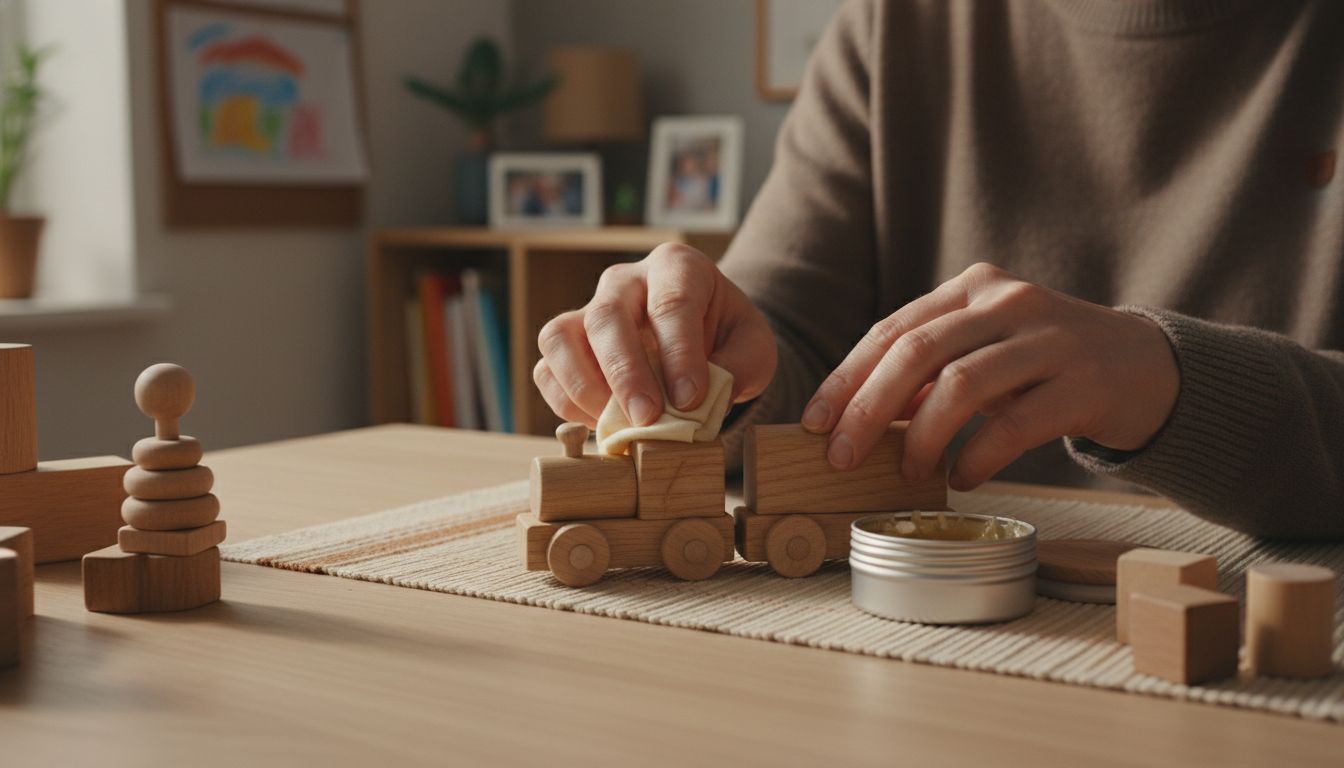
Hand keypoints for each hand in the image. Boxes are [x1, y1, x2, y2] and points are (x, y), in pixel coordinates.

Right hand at [534, 243, 776, 427]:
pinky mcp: (566, 345)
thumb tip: (706, 400)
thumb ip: (741, 367)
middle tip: (648, 419)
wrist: (702, 339)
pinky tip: (602, 424)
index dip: (678, 354)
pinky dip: (567, 403)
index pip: (671, 302)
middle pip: (607, 316)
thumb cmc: (726, 338)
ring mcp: (587, 310)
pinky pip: (546, 370)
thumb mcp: (754, 347)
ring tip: (620, 425)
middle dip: (626, 373)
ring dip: (586, 388)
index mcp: (676, 267)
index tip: (691, 400)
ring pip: (561, 338)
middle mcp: (624, 281)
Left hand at [801, 263, 1179, 489]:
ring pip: (961, 385)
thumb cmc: (1045, 364)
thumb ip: (930, 371)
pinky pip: (1014, 425)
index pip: (893, 329)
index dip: (848, 378)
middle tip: (842, 458)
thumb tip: (859, 419)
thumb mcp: (985, 350)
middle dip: (869, 409)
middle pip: (917, 352)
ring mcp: (1050, 338)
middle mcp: (1008, 301)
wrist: (1146, 366)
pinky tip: (963, 478)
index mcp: (973, 287)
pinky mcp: (1084, 382)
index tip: (815, 423)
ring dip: (923, 438)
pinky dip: (978, 457)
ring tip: (910, 473)